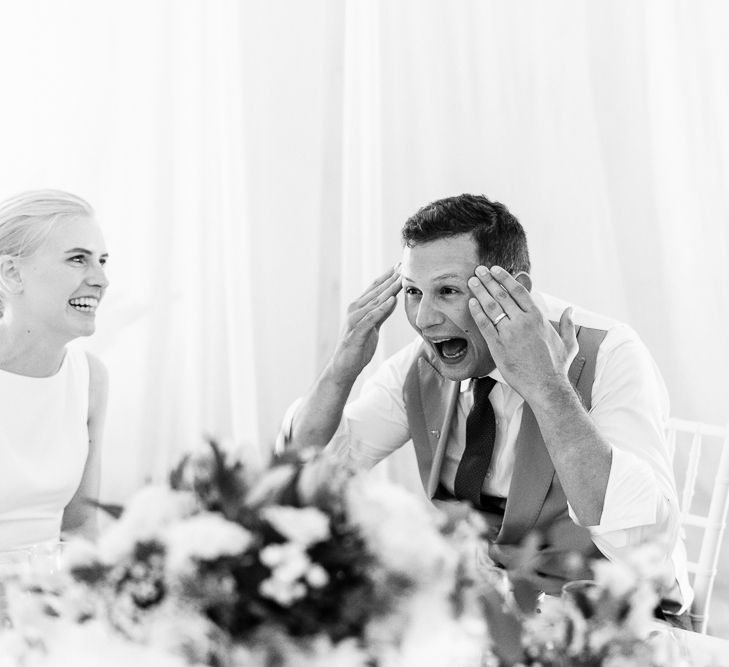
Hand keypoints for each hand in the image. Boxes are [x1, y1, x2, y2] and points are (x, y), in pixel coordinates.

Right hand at [330, 266, 401, 381]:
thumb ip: (381, 313)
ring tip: (401, 279)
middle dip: (391, 278)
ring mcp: (355, 319)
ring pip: (375, 301)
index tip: (400, 265)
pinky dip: (381, 308)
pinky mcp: (356, 331)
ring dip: (389, 289)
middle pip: (376, 291)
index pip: (375, 287)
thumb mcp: (373, 327)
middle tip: (403, 265)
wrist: (344, 366)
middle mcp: (355, 309)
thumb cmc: (358, 346)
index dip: (388, 276)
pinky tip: (391, 300)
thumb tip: (392, 299)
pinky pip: (371, 317)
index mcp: (359, 307)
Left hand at [467, 265, 577, 402]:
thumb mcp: (568, 342)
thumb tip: (570, 310)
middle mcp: (523, 321)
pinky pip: (484, 325)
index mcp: (538, 317)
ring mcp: (509, 333)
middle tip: (478, 270)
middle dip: (488, 280)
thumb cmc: (556, 367)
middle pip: (502, 294)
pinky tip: (471, 302)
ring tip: (472, 281)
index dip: (505, 278)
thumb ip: (567, 324)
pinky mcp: (498, 346)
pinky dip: (477, 312)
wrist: (546, 387)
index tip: (495, 270)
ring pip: (491, 306)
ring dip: (480, 291)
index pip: (518, 291)